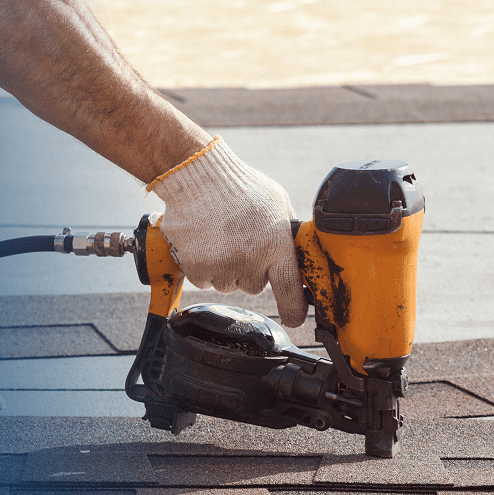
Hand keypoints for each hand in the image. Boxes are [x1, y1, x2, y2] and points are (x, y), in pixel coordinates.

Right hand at [147, 137, 307, 327]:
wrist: (197, 176)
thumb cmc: (239, 186)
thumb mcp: (277, 203)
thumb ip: (287, 232)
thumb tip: (297, 252)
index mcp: (276, 246)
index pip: (289, 290)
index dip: (294, 309)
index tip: (294, 318)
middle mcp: (249, 261)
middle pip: (254, 287)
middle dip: (250, 270)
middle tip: (241, 243)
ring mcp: (221, 267)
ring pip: (227, 284)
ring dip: (225, 269)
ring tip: (220, 238)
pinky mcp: (196, 268)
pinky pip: (204, 280)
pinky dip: (202, 267)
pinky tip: (204, 242)